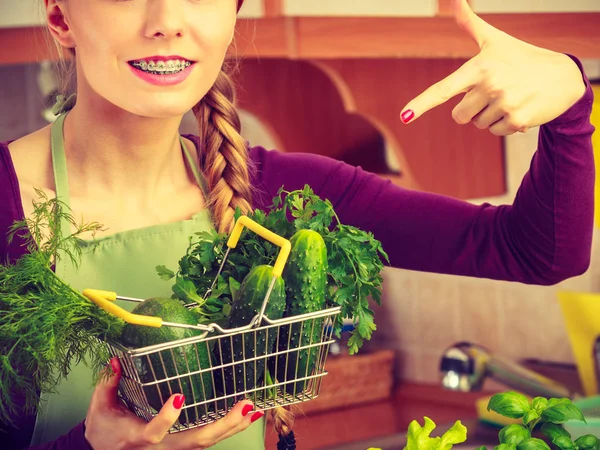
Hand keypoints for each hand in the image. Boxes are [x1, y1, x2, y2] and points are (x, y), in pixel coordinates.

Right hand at [84, 358, 262, 449]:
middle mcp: (161, 448)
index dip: (167, 418)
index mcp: (137, 438)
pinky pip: (208, 441)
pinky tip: (247, 416)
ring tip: (252, 408)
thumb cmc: (104, 429)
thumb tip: (117, 359)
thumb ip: (109, 383)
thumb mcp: (100, 407)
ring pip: (206, 443)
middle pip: (195, 442)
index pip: (153, 432)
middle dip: (223, 424)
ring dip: (232, 426)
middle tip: (244, 405)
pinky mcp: (183, 447)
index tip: (179, 397)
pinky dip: (230, 429)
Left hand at [400, 0, 585, 134]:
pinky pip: (495, 131)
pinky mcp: (517, 120)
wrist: (563, 77)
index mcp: (479, 67)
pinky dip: (505, 124)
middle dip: (471, 108)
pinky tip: (520, 106)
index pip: (443, 90)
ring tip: (510, 96)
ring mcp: (504, 104)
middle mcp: (490, 85)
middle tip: (494, 91)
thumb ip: (470, 23)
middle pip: (459, 116)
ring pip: (478, 124)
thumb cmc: (522, 57)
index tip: (404, 116)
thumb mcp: (495, 40)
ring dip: (490, 115)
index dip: (421, 104)